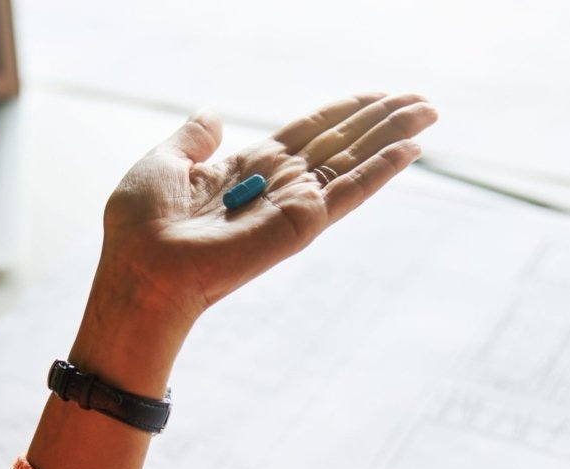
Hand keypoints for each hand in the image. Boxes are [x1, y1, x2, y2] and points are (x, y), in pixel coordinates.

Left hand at [69, 93, 436, 394]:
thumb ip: (192, 138)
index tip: (376, 95)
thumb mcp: (162, 163)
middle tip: (425, 100)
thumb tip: (212, 114)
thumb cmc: (139, 229)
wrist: (141, 273)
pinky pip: (349, 191)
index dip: (343, 110)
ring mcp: (293, 205)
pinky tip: (411, 150)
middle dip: (382, 118)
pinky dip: (381, 170)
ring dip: (394, 135)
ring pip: (355, 161)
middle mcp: (277, 185)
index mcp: (247, 168)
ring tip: (431, 111)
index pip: (308, 131)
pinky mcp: (301, 224)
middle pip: (342, 141)